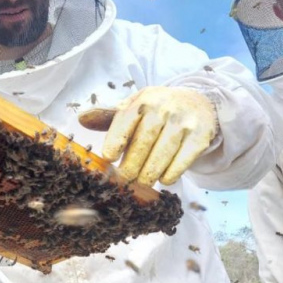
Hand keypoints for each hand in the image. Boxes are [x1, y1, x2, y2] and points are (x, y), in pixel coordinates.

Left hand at [79, 86, 216, 185]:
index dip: (115, 140)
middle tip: (124, 179)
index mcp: (143, 99)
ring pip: (163, 152)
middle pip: (143, 140)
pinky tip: (164, 180)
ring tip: (141, 182)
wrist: (199, 103)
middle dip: (132, 164)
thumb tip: (81, 119)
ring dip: (150, 171)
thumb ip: (109, 116)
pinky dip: (173, 172)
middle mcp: (164, 107)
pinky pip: (184, 158)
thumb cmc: (158, 109)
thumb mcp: (135, 106)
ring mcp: (184, 121)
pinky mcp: (200, 135)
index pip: (125, 120)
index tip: (109, 158)